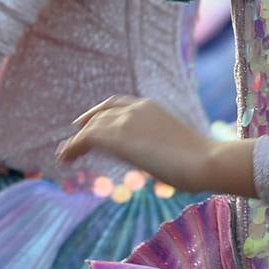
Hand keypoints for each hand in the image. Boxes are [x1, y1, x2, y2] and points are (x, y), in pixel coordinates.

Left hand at [58, 96, 254, 195]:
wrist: (204, 160)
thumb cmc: (201, 161)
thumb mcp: (179, 147)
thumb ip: (165, 148)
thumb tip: (171, 164)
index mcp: (152, 107)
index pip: (119, 103)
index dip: (102, 112)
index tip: (93, 123)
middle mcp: (136, 108)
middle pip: (101, 112)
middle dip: (86, 124)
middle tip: (74, 138)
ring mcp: (126, 121)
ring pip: (91, 126)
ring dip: (75, 141)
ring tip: (64, 156)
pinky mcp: (116, 136)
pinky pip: (84, 139)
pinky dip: (72, 148)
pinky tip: (65, 159)